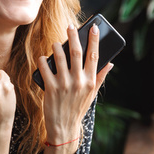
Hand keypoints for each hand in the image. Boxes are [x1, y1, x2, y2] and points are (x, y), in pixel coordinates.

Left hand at [36, 23, 111, 153]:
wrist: (64, 127)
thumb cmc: (78, 108)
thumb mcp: (92, 94)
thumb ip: (100, 77)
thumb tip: (110, 63)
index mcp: (91, 81)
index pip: (94, 56)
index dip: (95, 40)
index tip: (94, 28)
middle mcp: (79, 81)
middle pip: (76, 53)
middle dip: (73, 36)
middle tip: (70, 26)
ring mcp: (64, 84)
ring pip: (59, 57)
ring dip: (56, 47)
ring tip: (55, 44)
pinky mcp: (51, 89)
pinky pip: (45, 68)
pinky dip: (43, 60)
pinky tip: (42, 58)